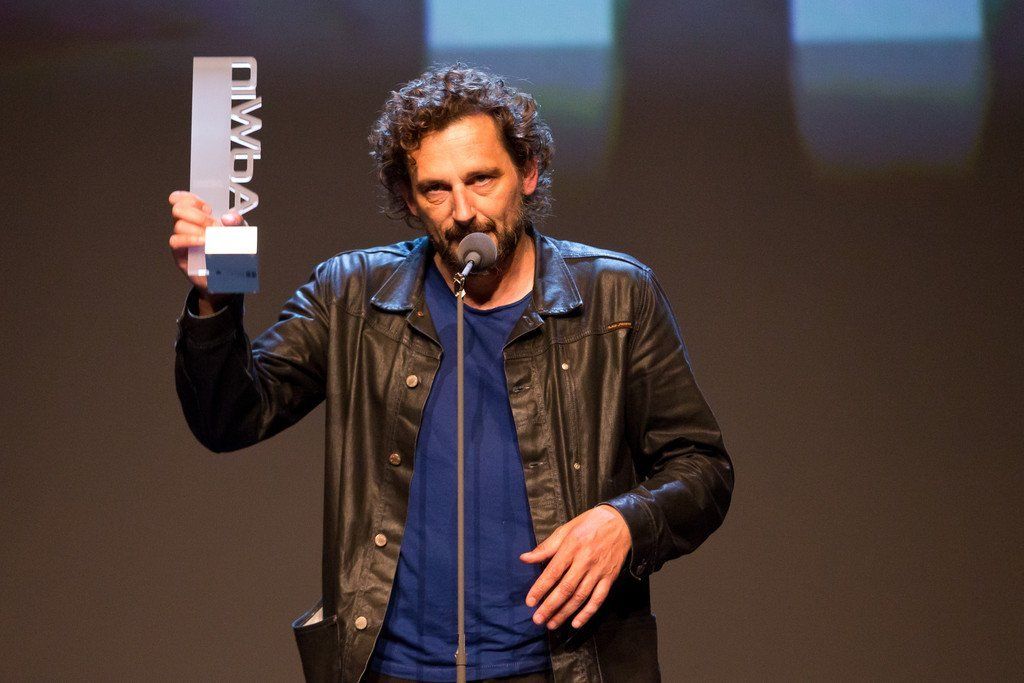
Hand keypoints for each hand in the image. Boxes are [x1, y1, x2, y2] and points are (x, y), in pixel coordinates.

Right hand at [167, 190, 242, 309]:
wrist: (227, 277)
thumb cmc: (230, 252)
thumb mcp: (239, 234)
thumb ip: (237, 222)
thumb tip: (228, 217)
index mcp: (198, 216)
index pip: (182, 199)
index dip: (188, 198)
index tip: (206, 207)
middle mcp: (187, 225)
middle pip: (178, 209)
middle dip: (198, 214)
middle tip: (213, 225)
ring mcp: (182, 238)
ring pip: (178, 225)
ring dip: (197, 228)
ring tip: (212, 237)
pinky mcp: (179, 253)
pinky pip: (175, 241)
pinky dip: (190, 239)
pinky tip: (203, 242)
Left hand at [520, 504, 630, 629]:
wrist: (621, 523)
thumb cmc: (589, 524)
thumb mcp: (566, 530)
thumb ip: (546, 547)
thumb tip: (524, 558)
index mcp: (572, 547)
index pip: (553, 572)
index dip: (540, 588)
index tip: (530, 602)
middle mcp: (585, 561)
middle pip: (566, 588)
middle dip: (550, 606)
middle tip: (538, 619)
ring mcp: (598, 571)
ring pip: (580, 597)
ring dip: (565, 613)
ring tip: (552, 623)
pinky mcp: (609, 578)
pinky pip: (598, 599)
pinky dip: (587, 613)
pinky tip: (576, 623)